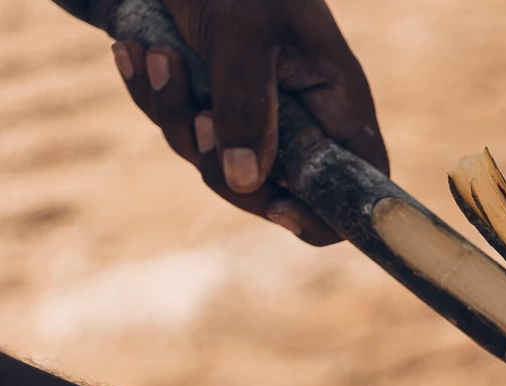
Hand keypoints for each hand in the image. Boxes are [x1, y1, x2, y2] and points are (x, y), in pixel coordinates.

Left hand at [109, 0, 386, 245]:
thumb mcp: (243, 37)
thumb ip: (248, 107)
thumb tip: (247, 181)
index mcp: (336, 105)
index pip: (354, 186)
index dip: (325, 214)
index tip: (283, 208)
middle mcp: (303, 121)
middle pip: (276, 193)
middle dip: (224, 166)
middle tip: (201, 119)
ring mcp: (256, 118)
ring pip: (218, 165)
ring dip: (175, 116)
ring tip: (158, 56)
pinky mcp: (213, 106)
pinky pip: (181, 130)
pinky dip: (153, 96)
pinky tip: (137, 53)